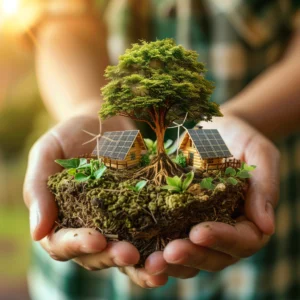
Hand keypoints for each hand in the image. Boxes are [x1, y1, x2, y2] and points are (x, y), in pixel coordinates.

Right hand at [23, 114, 168, 283]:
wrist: (103, 120)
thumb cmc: (70, 135)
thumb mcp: (47, 153)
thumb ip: (38, 189)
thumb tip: (37, 232)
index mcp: (62, 217)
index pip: (63, 243)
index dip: (77, 245)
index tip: (96, 239)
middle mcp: (89, 225)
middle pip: (96, 254)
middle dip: (112, 256)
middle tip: (130, 254)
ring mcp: (117, 220)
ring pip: (125, 251)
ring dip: (141, 264)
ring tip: (157, 266)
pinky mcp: (141, 210)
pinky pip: (150, 232)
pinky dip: (161, 243)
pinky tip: (176, 245)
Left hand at [120, 115, 279, 286]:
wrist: (212, 129)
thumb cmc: (240, 139)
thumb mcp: (258, 154)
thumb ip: (265, 186)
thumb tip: (267, 226)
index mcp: (247, 219)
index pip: (242, 240)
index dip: (221, 240)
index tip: (198, 232)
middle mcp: (223, 231)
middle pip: (213, 257)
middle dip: (191, 256)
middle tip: (168, 253)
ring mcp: (198, 227)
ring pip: (189, 256)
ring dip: (170, 262)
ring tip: (149, 261)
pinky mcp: (176, 220)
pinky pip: (167, 239)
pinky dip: (154, 248)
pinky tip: (137, 250)